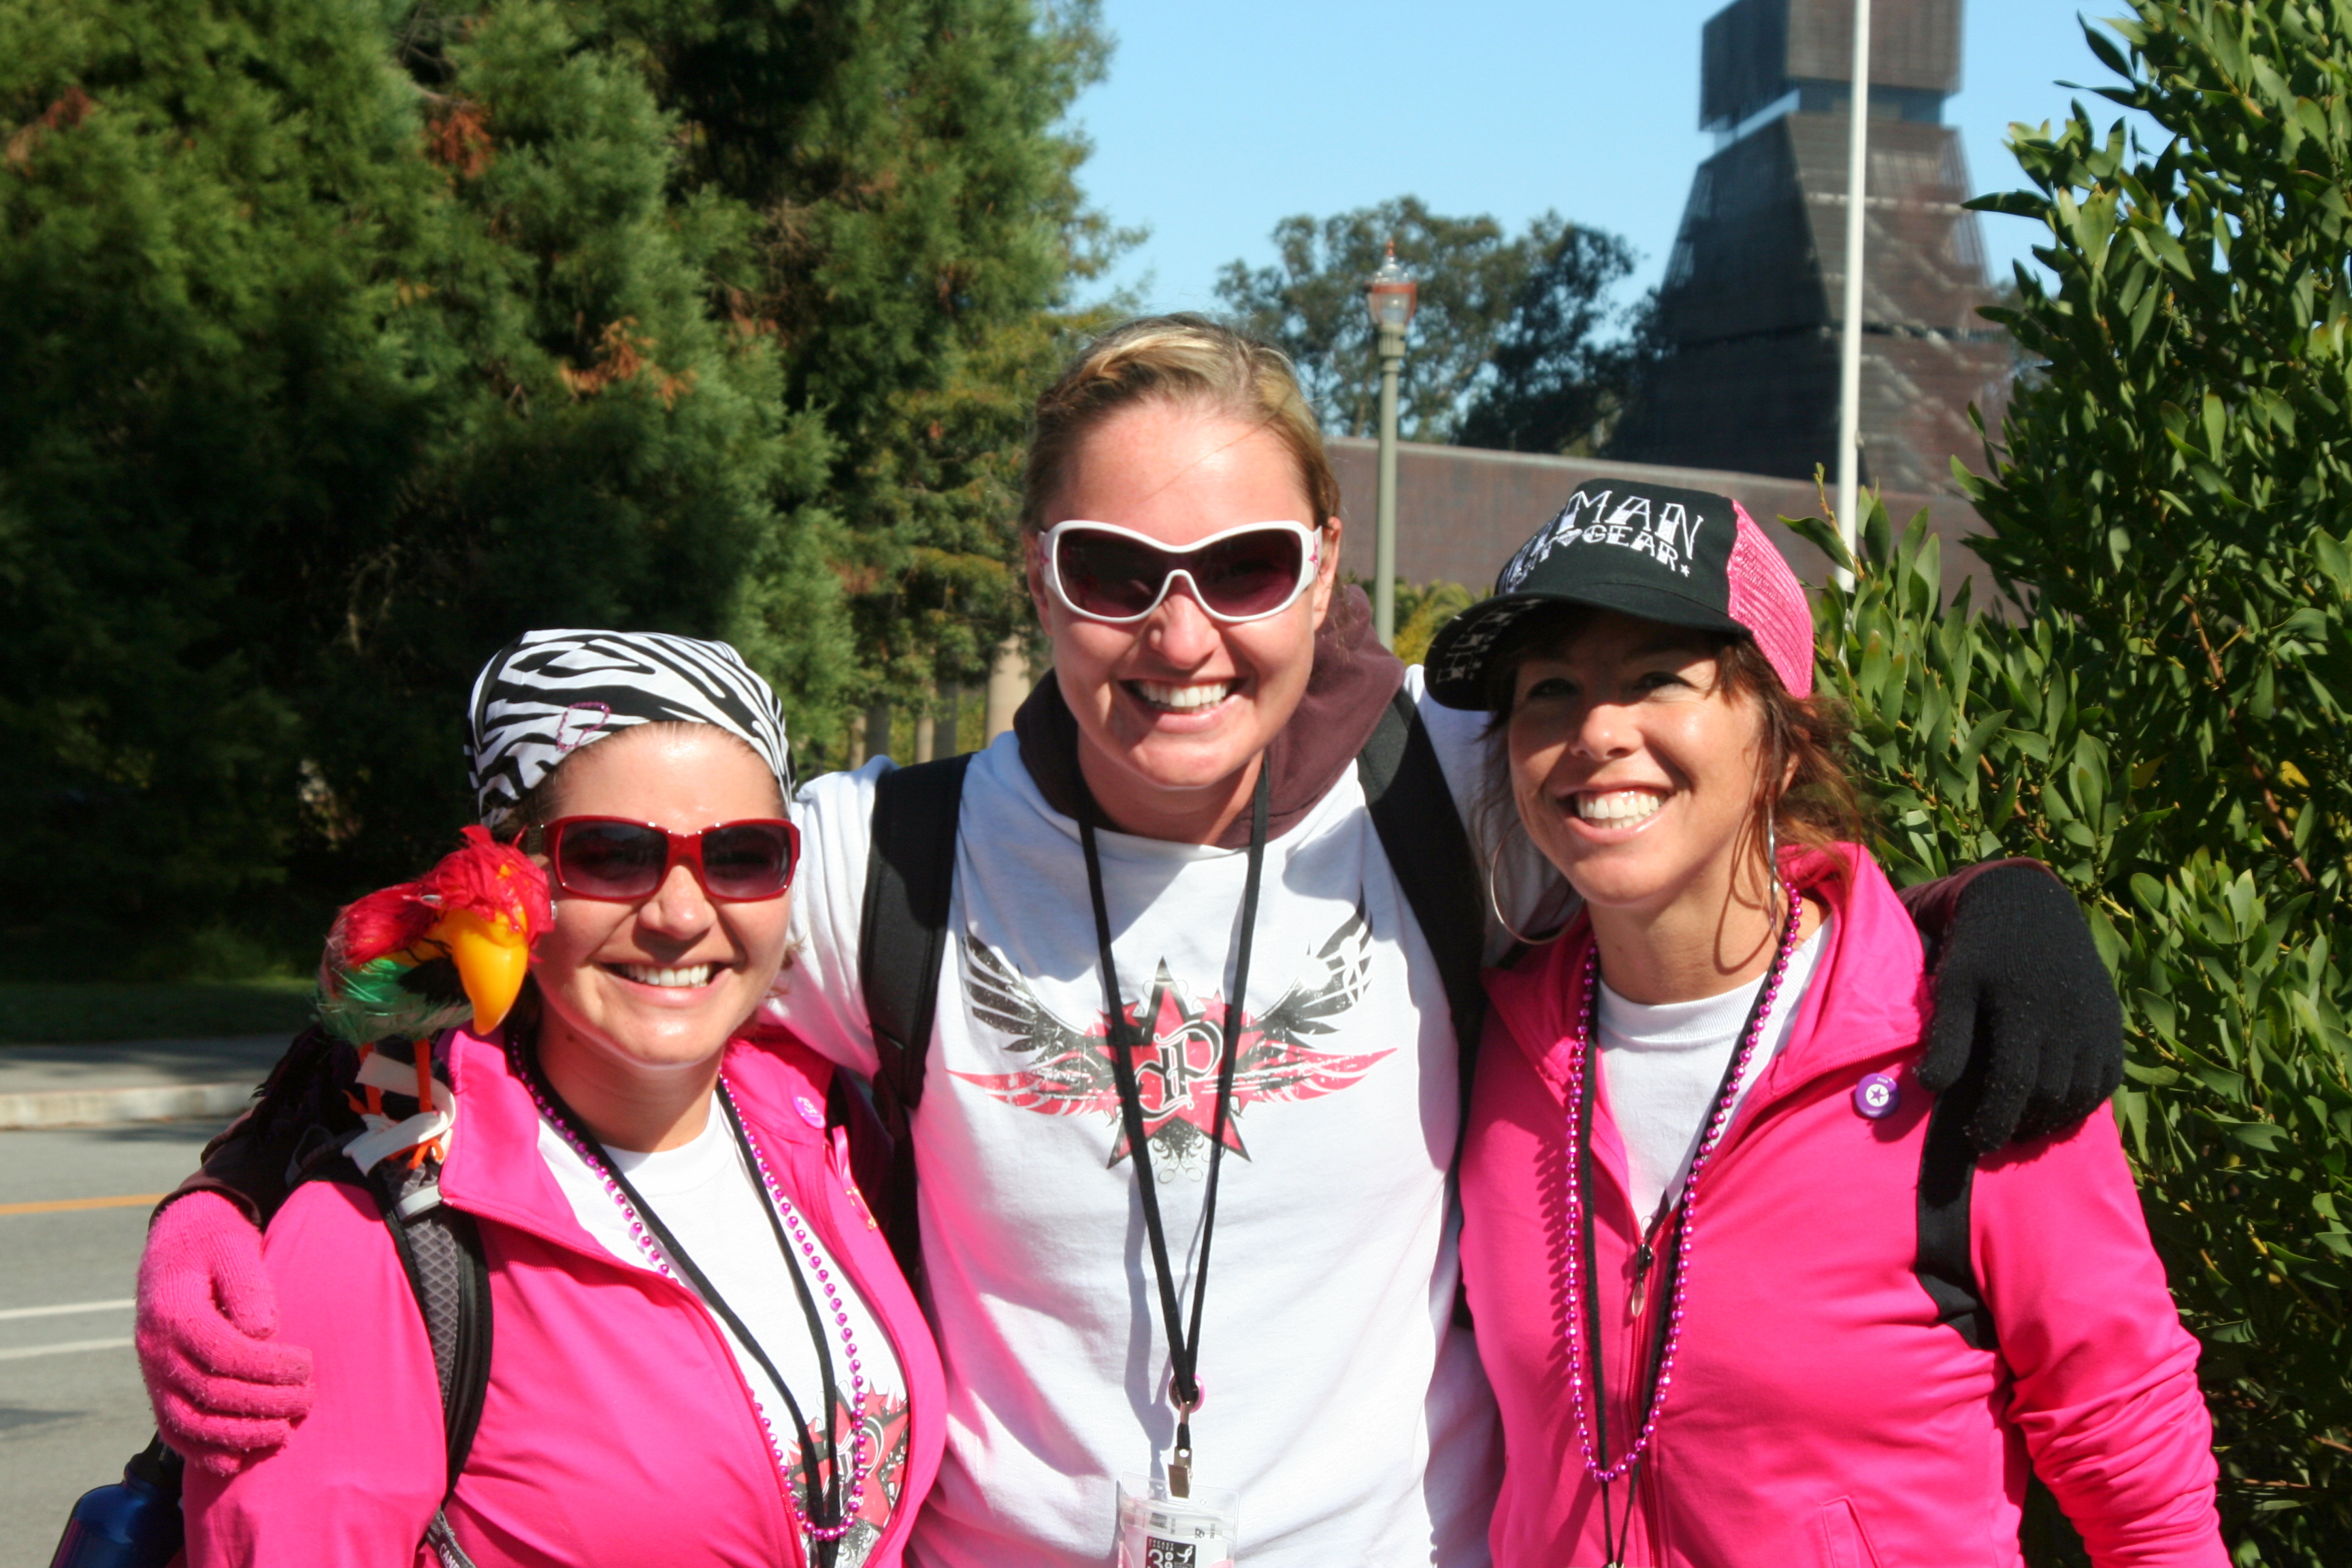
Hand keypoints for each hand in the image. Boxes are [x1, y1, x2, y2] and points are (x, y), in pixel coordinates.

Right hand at [136, 1191, 312, 1475]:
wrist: (179, 1243)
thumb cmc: (215, 1243)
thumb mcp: (234, 1246)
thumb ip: (249, 1285)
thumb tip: (264, 1332)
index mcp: (173, 1312)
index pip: (222, 1354)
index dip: (267, 1367)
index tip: (306, 1365)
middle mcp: (155, 1348)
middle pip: (209, 1392)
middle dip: (264, 1403)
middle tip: (307, 1399)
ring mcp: (153, 1372)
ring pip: (188, 1422)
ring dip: (239, 1434)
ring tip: (285, 1432)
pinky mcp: (160, 1388)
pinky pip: (174, 1431)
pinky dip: (205, 1452)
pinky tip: (240, 1458)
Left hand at [1916, 862, 2124, 1157]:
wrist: (2029, 907)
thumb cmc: (1980, 950)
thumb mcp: (1954, 984)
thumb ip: (1948, 1037)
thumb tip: (1930, 1088)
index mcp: (2025, 1010)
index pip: (2016, 1085)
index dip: (1997, 1120)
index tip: (1978, 1142)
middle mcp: (2070, 1020)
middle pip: (2051, 1095)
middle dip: (2022, 1125)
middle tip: (1994, 1139)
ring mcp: (2097, 1023)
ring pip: (2083, 1093)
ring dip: (2054, 1120)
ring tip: (2021, 1128)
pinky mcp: (2112, 1023)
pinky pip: (2107, 1078)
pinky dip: (2085, 1102)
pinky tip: (2057, 1110)